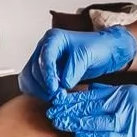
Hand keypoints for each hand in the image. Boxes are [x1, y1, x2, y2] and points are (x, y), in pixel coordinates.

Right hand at [18, 25, 136, 101]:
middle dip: (44, 85)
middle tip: (57, 96)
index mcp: (54, 39)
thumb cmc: (98, 48)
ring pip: (29, 77)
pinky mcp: (46, 72)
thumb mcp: (87, 56)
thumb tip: (62, 84)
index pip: (44, 58)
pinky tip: (48, 97)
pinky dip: (37, 92)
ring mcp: (44, 60)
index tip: (54, 89)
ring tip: (54, 98)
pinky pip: (32, 83)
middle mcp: (45, 48)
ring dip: (39, 90)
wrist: (107, 51)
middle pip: (34, 70)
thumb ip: (73, 70)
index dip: (47, 75)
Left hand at [47, 82, 136, 136]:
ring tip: (60, 123)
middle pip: (89, 107)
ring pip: (93, 121)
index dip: (72, 100)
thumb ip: (109, 93)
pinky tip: (78, 134)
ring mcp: (125, 122)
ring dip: (74, 122)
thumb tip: (89, 89)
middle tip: (53, 112)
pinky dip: (89, 136)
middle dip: (68, 111)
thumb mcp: (130, 95)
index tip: (58, 102)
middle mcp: (121, 106)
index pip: (90, 96)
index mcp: (120, 94)